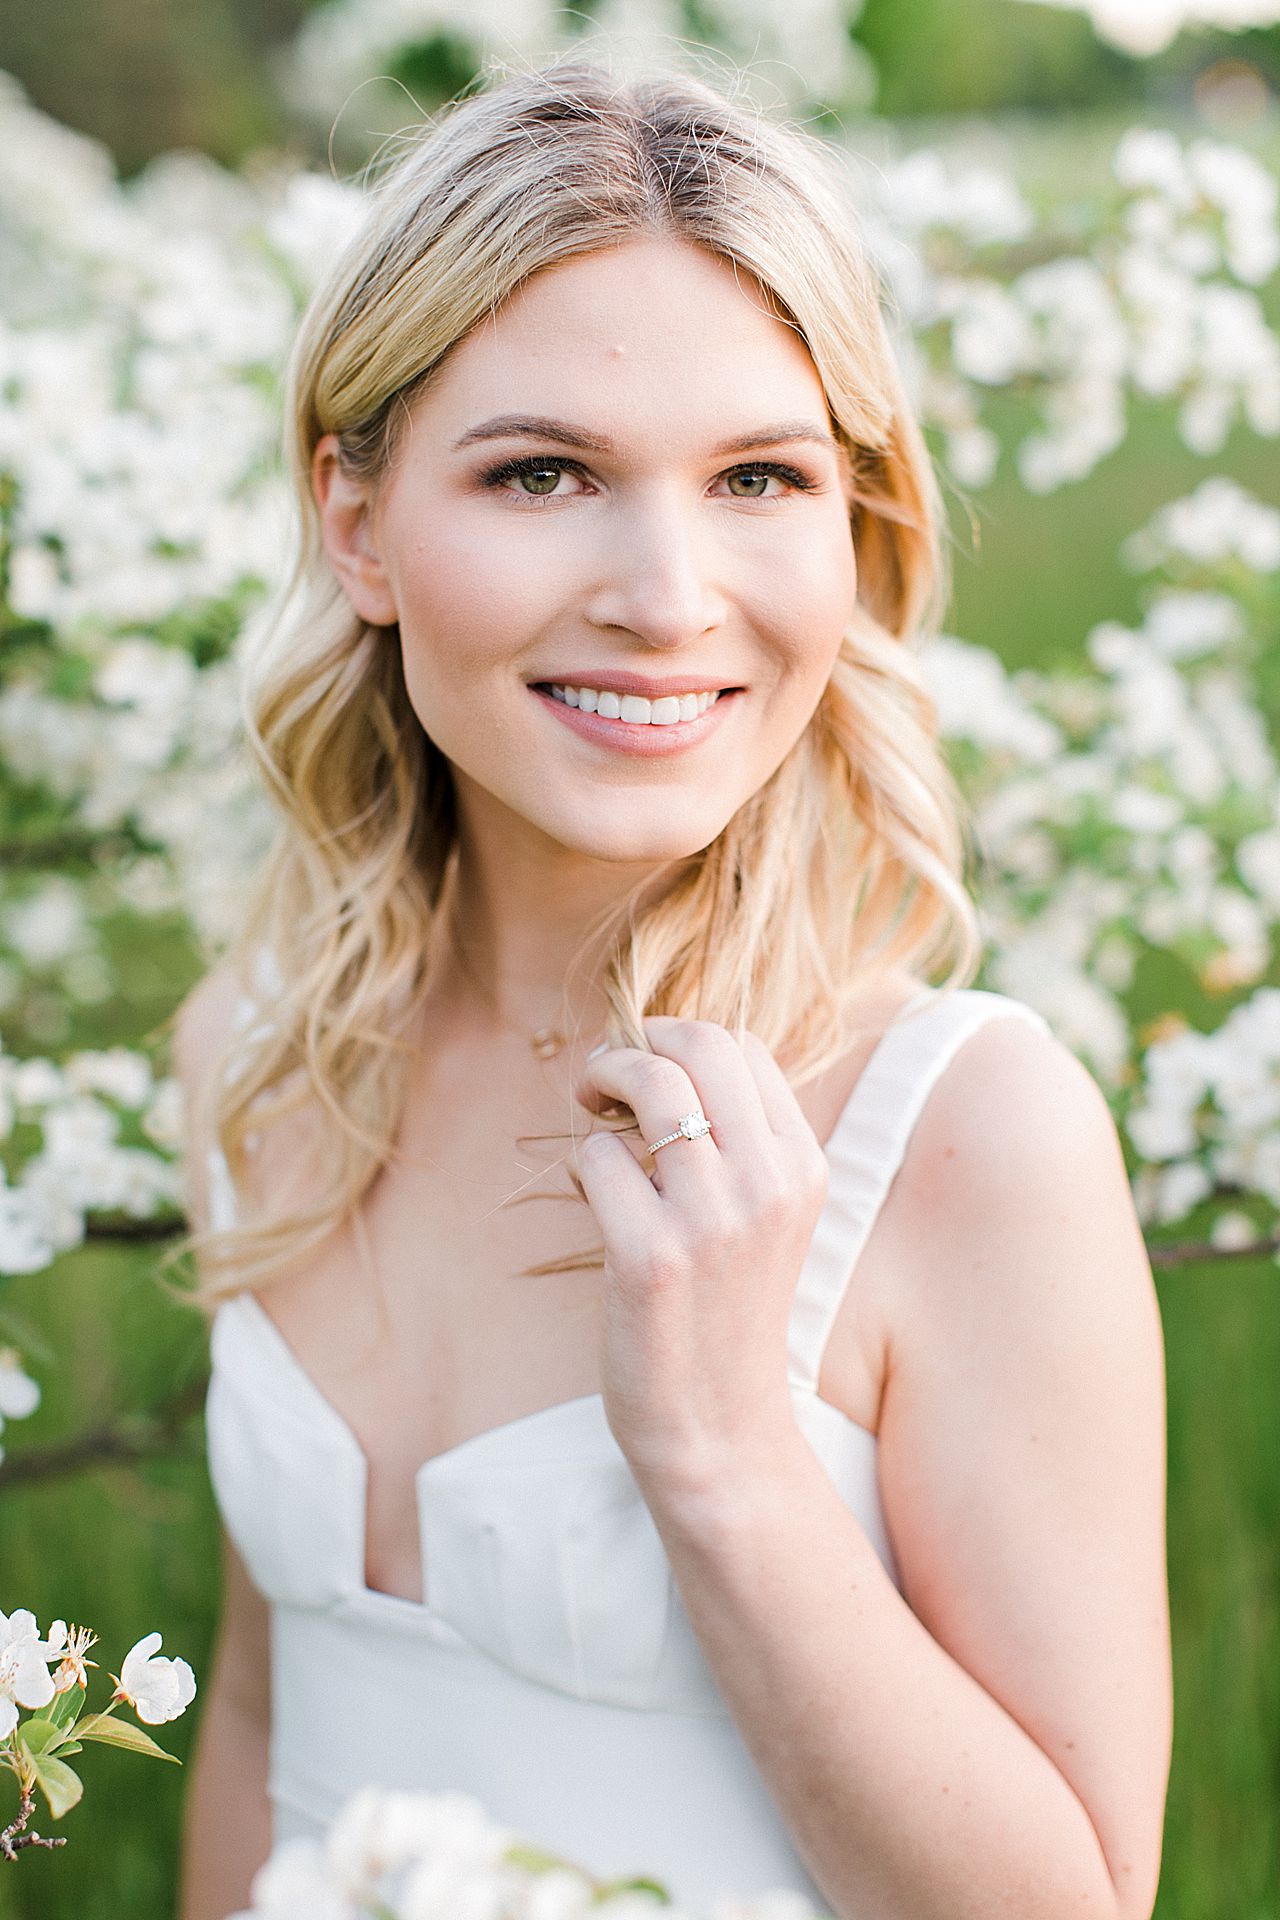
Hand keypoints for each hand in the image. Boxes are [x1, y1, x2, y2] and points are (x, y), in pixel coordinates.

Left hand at [573, 1017, 828, 1494]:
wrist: (720, 1429)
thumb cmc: (728, 1310)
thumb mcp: (767, 1217)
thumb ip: (741, 1141)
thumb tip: (668, 1054)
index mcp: (804, 1167)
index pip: (742, 1046)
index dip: (680, 1043)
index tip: (649, 1072)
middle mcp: (769, 1184)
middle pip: (699, 1043)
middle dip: (635, 1042)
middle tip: (604, 1078)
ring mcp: (712, 1221)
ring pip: (647, 1083)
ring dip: (601, 1082)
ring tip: (591, 1113)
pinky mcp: (650, 1258)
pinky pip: (598, 1156)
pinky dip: (584, 1165)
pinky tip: (596, 1201)